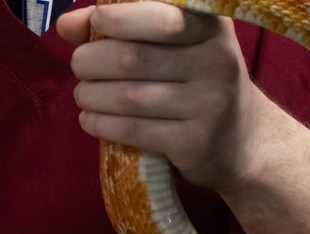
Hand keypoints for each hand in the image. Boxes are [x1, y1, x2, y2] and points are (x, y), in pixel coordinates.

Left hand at [57, 3, 287, 192]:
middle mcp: (217, 62)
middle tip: (80, 65)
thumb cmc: (195, 80)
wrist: (243, 141)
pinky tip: (90, 119)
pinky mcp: (195, 142)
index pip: (161, 15)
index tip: (96, 21)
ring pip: (129, 97)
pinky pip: (133, 130)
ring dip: (91, 95)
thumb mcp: (174, 46)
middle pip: (133, 58)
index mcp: (212, 27)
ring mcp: (209, 105)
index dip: (119, 17)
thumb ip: (121, 27)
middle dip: (91, 60)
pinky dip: (101, 124)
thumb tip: (66, 24)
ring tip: (83, 94)